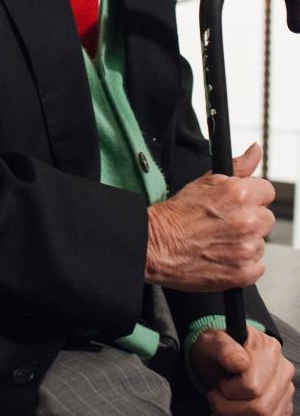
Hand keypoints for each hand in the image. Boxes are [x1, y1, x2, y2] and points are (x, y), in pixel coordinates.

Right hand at [145, 143, 274, 290]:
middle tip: (226, 222)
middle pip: (266, 218)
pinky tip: (222, 255)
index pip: (267, 191)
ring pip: (260, 242)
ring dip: (245, 241)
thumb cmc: (175, 215)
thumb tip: (255, 151)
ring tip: (220, 239)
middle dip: (250, 219)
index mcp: (239, 194)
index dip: (252, 196)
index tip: (240, 203)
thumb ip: (237, 167)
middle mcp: (246, 220)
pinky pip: (257, 266)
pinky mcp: (242, 272)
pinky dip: (242, 263)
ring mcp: (245, 248)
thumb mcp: (204, 182)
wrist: (156, 244)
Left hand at [191, 325, 294, 415]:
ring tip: (226, 401)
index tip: (221, 382)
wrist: (219, 359)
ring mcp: (285, 386)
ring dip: (239, 414)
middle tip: (218, 396)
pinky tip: (238, 406)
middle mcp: (282, 367)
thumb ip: (222, 347)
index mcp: (267, 347)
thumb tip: (240, 362)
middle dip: (231, 406)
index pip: (251, 386)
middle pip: (260, 406)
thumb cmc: (216, 350)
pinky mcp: (285, 402)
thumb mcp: (210, 342)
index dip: (229, 390)